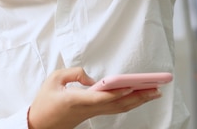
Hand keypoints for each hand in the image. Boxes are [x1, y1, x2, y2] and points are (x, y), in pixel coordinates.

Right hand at [28, 68, 161, 128]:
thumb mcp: (53, 79)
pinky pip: (114, 109)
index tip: (132, 87)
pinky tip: (137, 98)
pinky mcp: (92, 114)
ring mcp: (91, 113)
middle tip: (156, 88)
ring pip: (119, 108)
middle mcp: (88, 109)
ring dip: (138, 101)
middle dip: (139, 96)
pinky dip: (128, 103)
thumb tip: (93, 79)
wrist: (40, 124)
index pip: (101, 98)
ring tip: (154, 92)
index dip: (117, 93)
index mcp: (76, 100)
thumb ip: (74, 73)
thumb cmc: (45, 101)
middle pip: (118, 104)